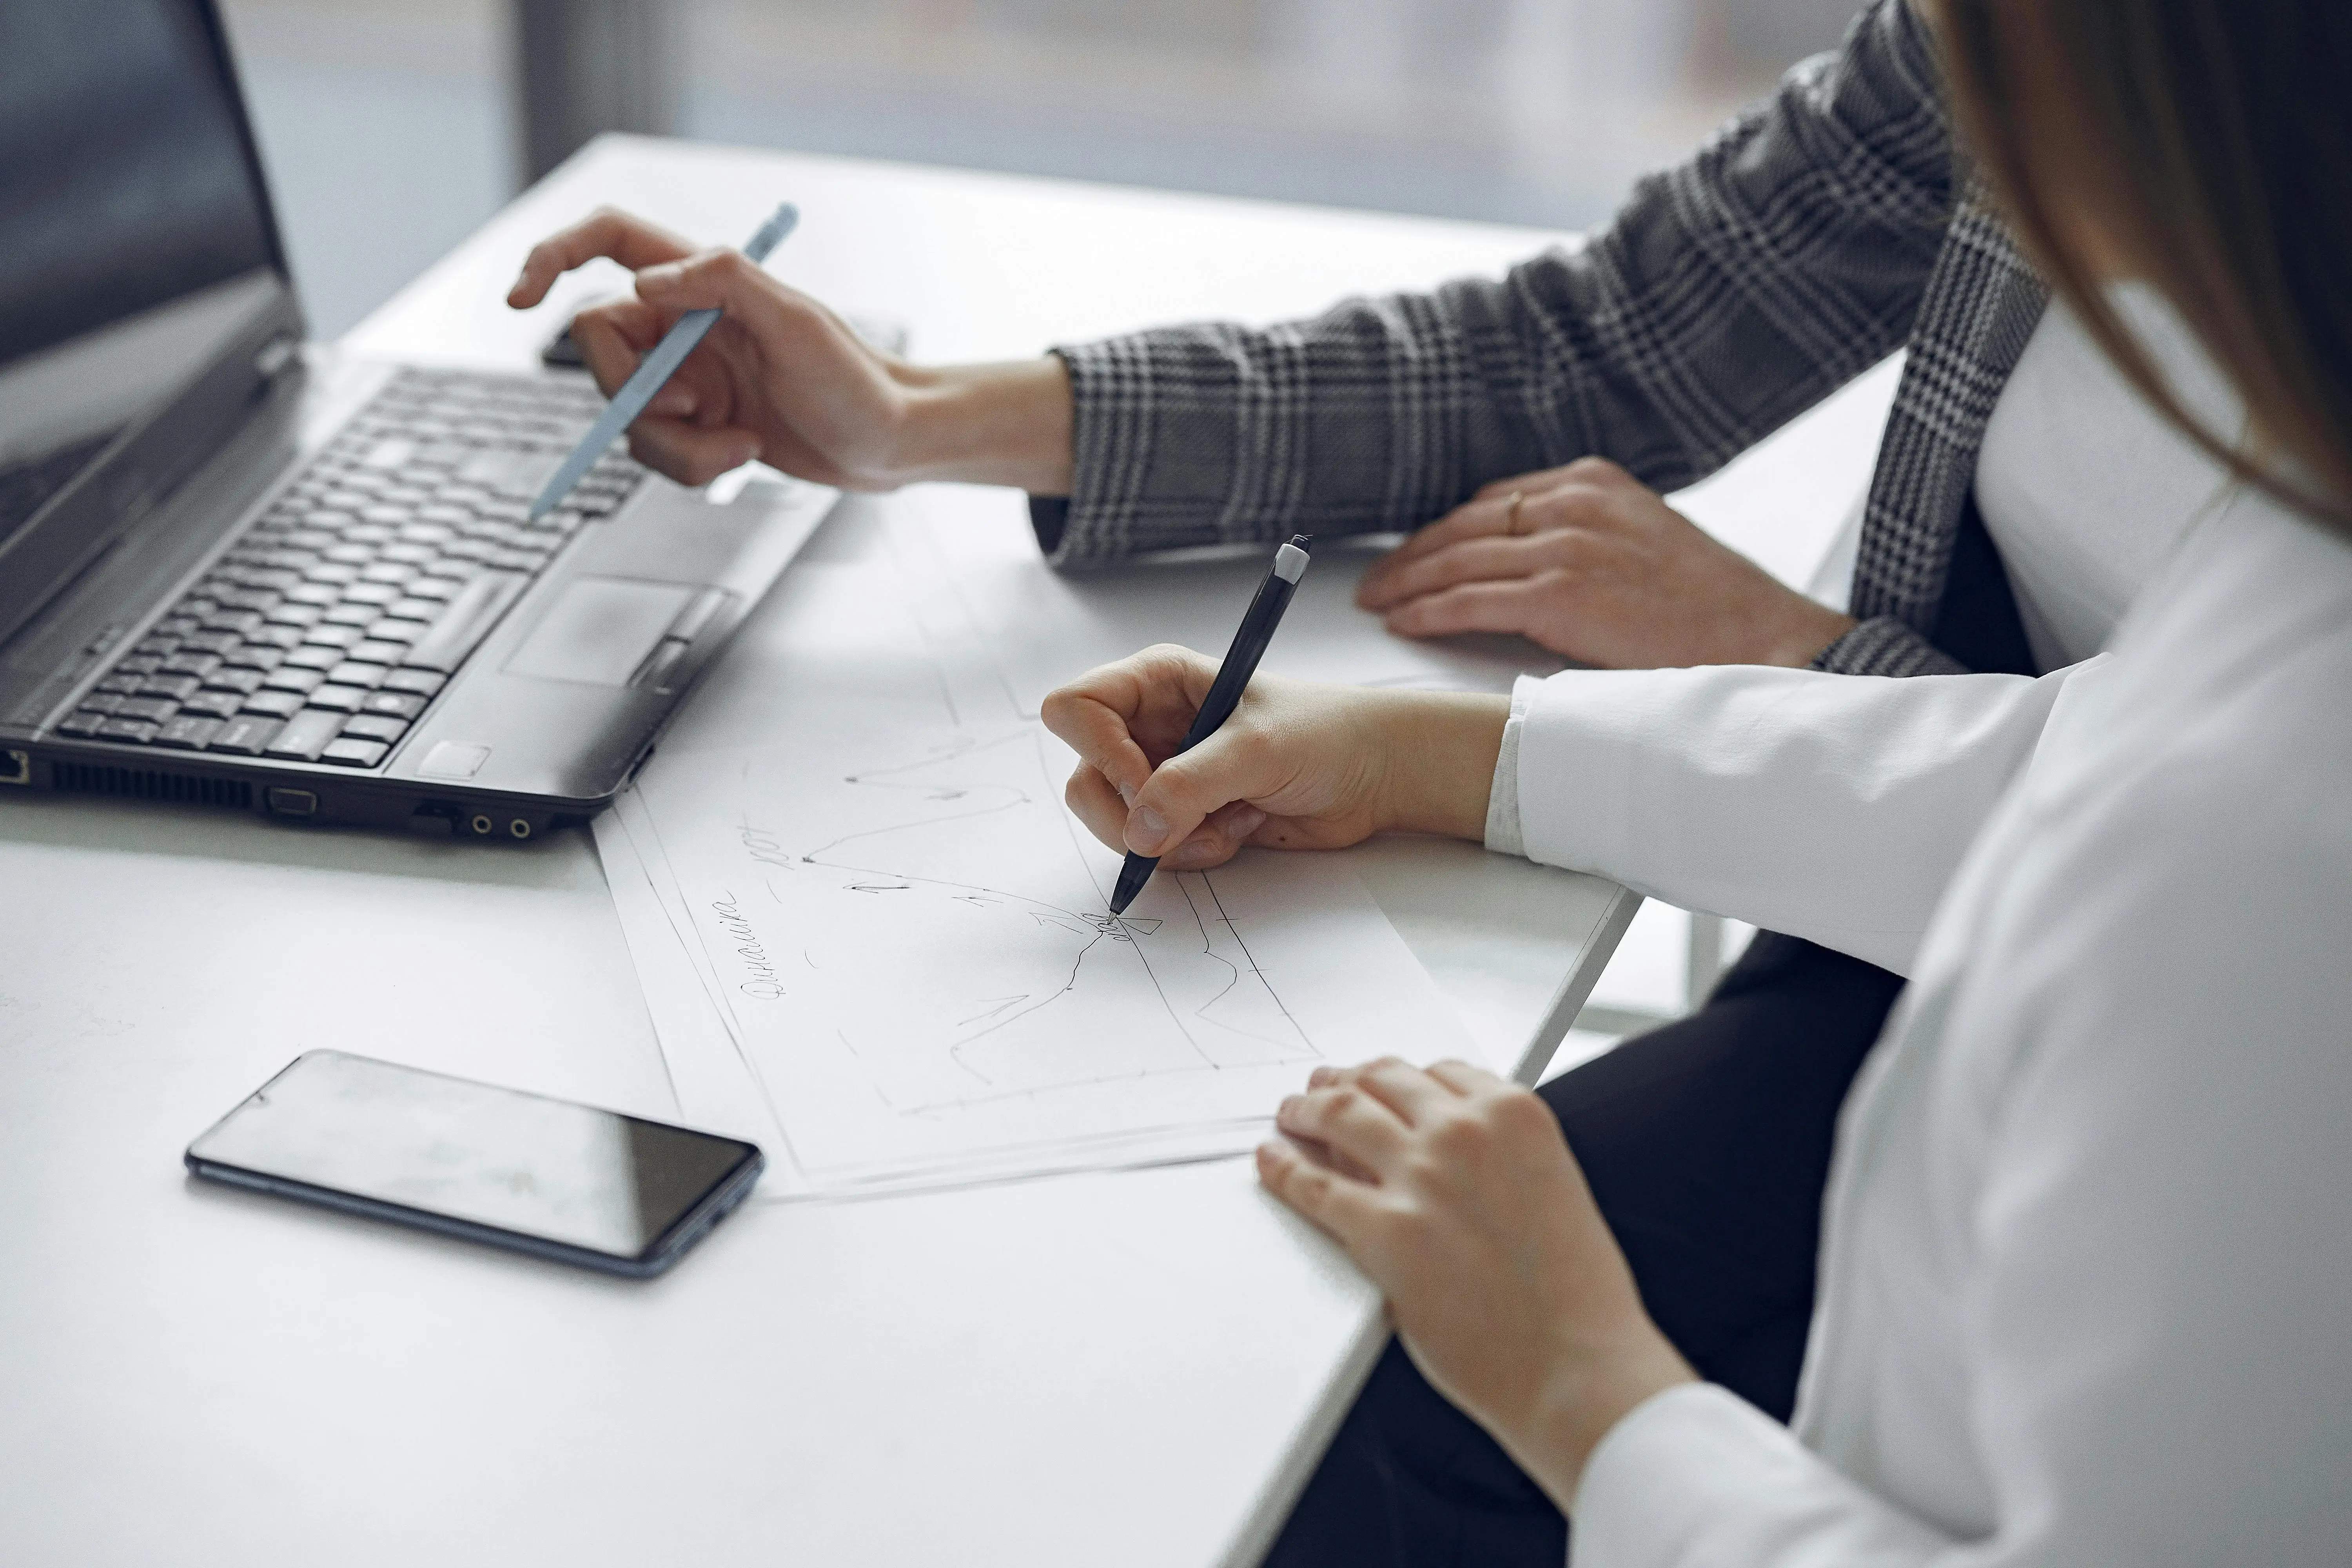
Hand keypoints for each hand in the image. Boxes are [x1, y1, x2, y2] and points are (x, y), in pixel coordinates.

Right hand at [506, 207, 1072, 492]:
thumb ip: (722, 285)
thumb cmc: (857, 380)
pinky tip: (744, 456)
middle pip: (597, 347)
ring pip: (624, 413)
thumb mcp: (796, 323)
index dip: (552, 257)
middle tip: (693, 411)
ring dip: (675, 444)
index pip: (608, 242)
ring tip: (739, 447)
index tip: (519, 298)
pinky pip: (654, 450)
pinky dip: (691, 464)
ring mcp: (685, 377)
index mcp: (702, 282)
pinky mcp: (695, 424)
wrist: (889, 444)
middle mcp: (683, 325)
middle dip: (632, 394)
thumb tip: (643, 284)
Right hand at [1040, 645, 1505, 871]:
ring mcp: (1161, 774)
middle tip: (1189, 823)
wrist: (1373, 775)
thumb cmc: (1325, 734)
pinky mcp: (1181, 816)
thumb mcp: (1258, 749)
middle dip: (1132, 815)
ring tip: (1229, 824)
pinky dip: (1191, 853)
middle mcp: (1147, 726)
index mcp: (1155, 682)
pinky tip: (1237, 831)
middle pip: (1084, 779)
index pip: (1075, 708)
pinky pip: (1152, 851)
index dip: (1100, 752)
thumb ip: (1192, 785)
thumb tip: (1139, 831)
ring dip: (1170, 840)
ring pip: (1115, 823)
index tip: (1147, 784)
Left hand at [1259, 1058, 1696, 1506]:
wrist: (1576, 1365)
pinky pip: (1312, 1184)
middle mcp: (1465, 1132)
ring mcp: (1420, 1177)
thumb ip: (1498, 1158)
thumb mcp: (1548, 1190)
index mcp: (1516, 1116)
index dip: (1399, 1078)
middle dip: (1346, 1082)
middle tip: (1324, 1089)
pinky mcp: (1383, 1230)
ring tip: (1291, 1115)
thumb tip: (1440, 1153)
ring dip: (1306, 1110)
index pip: (1439, 1071)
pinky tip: (1272, 1161)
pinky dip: (1283, 1167)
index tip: (1380, 1083)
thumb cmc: (1574, 1296)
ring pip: (1339, 1116)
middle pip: (1381, 1081)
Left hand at [1355, 457, 1855, 668]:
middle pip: (1464, 524)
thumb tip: (1532, 562)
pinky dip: (1428, 611)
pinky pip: (1471, 600)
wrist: (1761, 637)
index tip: (1417, 551)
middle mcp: (1574, 504)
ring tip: (1376, 601)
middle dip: (1413, 554)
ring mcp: (1566, 546)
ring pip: (1457, 559)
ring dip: (1407, 583)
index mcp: (1594, 482)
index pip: (1494, 499)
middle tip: (1376, 579)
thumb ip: (1588, 537)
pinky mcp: (1560, 594)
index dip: (1445, 529)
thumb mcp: (1644, 541)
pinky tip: (1403, 621)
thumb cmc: (1710, 606)